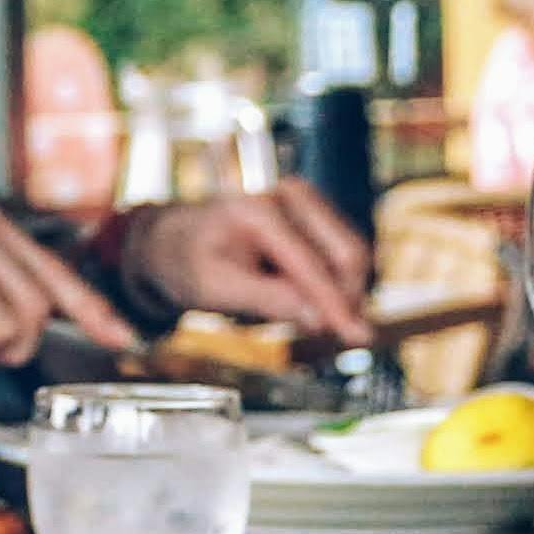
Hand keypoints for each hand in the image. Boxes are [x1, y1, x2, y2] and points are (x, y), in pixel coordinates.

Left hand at [115, 182, 373, 341]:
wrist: (174, 239)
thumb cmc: (187, 263)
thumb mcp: (214, 289)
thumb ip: (267, 300)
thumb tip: (321, 319)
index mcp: (258, 212)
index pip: (311, 266)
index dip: (337, 306)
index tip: (358, 337)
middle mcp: (288, 196)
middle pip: (347, 254)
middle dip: (348, 299)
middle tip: (339, 337)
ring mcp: (304, 200)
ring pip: (351, 256)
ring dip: (344, 292)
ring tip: (310, 319)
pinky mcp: (313, 213)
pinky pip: (342, 254)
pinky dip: (336, 283)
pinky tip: (311, 301)